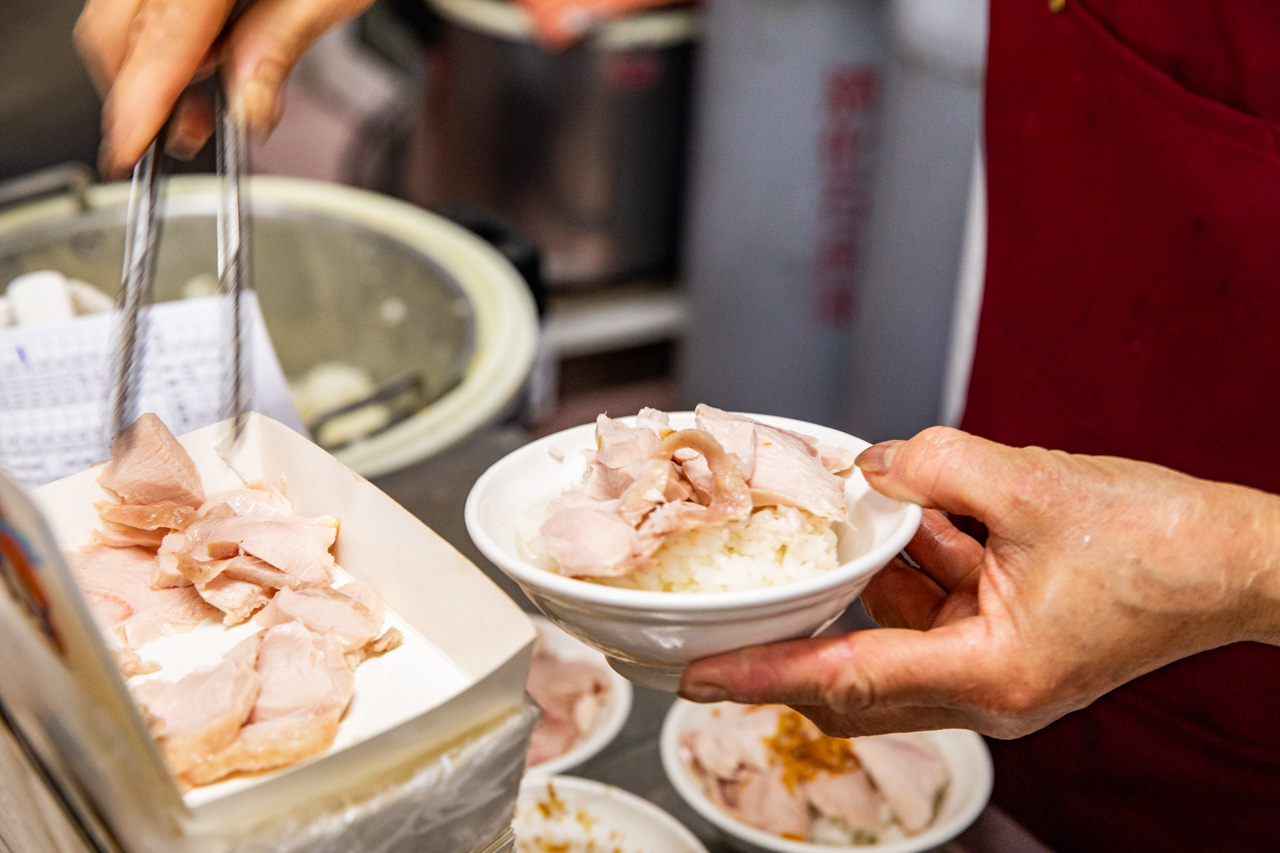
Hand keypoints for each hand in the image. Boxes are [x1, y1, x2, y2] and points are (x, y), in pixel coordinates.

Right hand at [75, 0, 373, 176]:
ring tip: (204, 102)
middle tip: (189, 135)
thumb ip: (279, 45)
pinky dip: (165, 36)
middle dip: (145, 90)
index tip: (132, 146)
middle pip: (118, 26)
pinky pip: (143, 0)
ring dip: (153, 68)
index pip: (161, 32)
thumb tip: (246, 109)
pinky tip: (202, 58)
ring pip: (119, 15)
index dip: (142, 97)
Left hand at [678, 426, 1279, 738]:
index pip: (846, 677)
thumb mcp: (1033, 483)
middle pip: (857, 674)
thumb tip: (873, 466)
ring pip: (896, 636)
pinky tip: (939, 520)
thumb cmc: (1161, 541)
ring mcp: (1000, 673)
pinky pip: (936, 613)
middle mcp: (988, 690)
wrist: (1241, 562)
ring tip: (903, 516)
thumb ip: (935, 465)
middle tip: (735, 604)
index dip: (765, 673)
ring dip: (881, 579)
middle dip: (803, 628)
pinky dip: (921, 570)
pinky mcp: (1011, 646)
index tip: (698, 677)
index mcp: (990, 673)